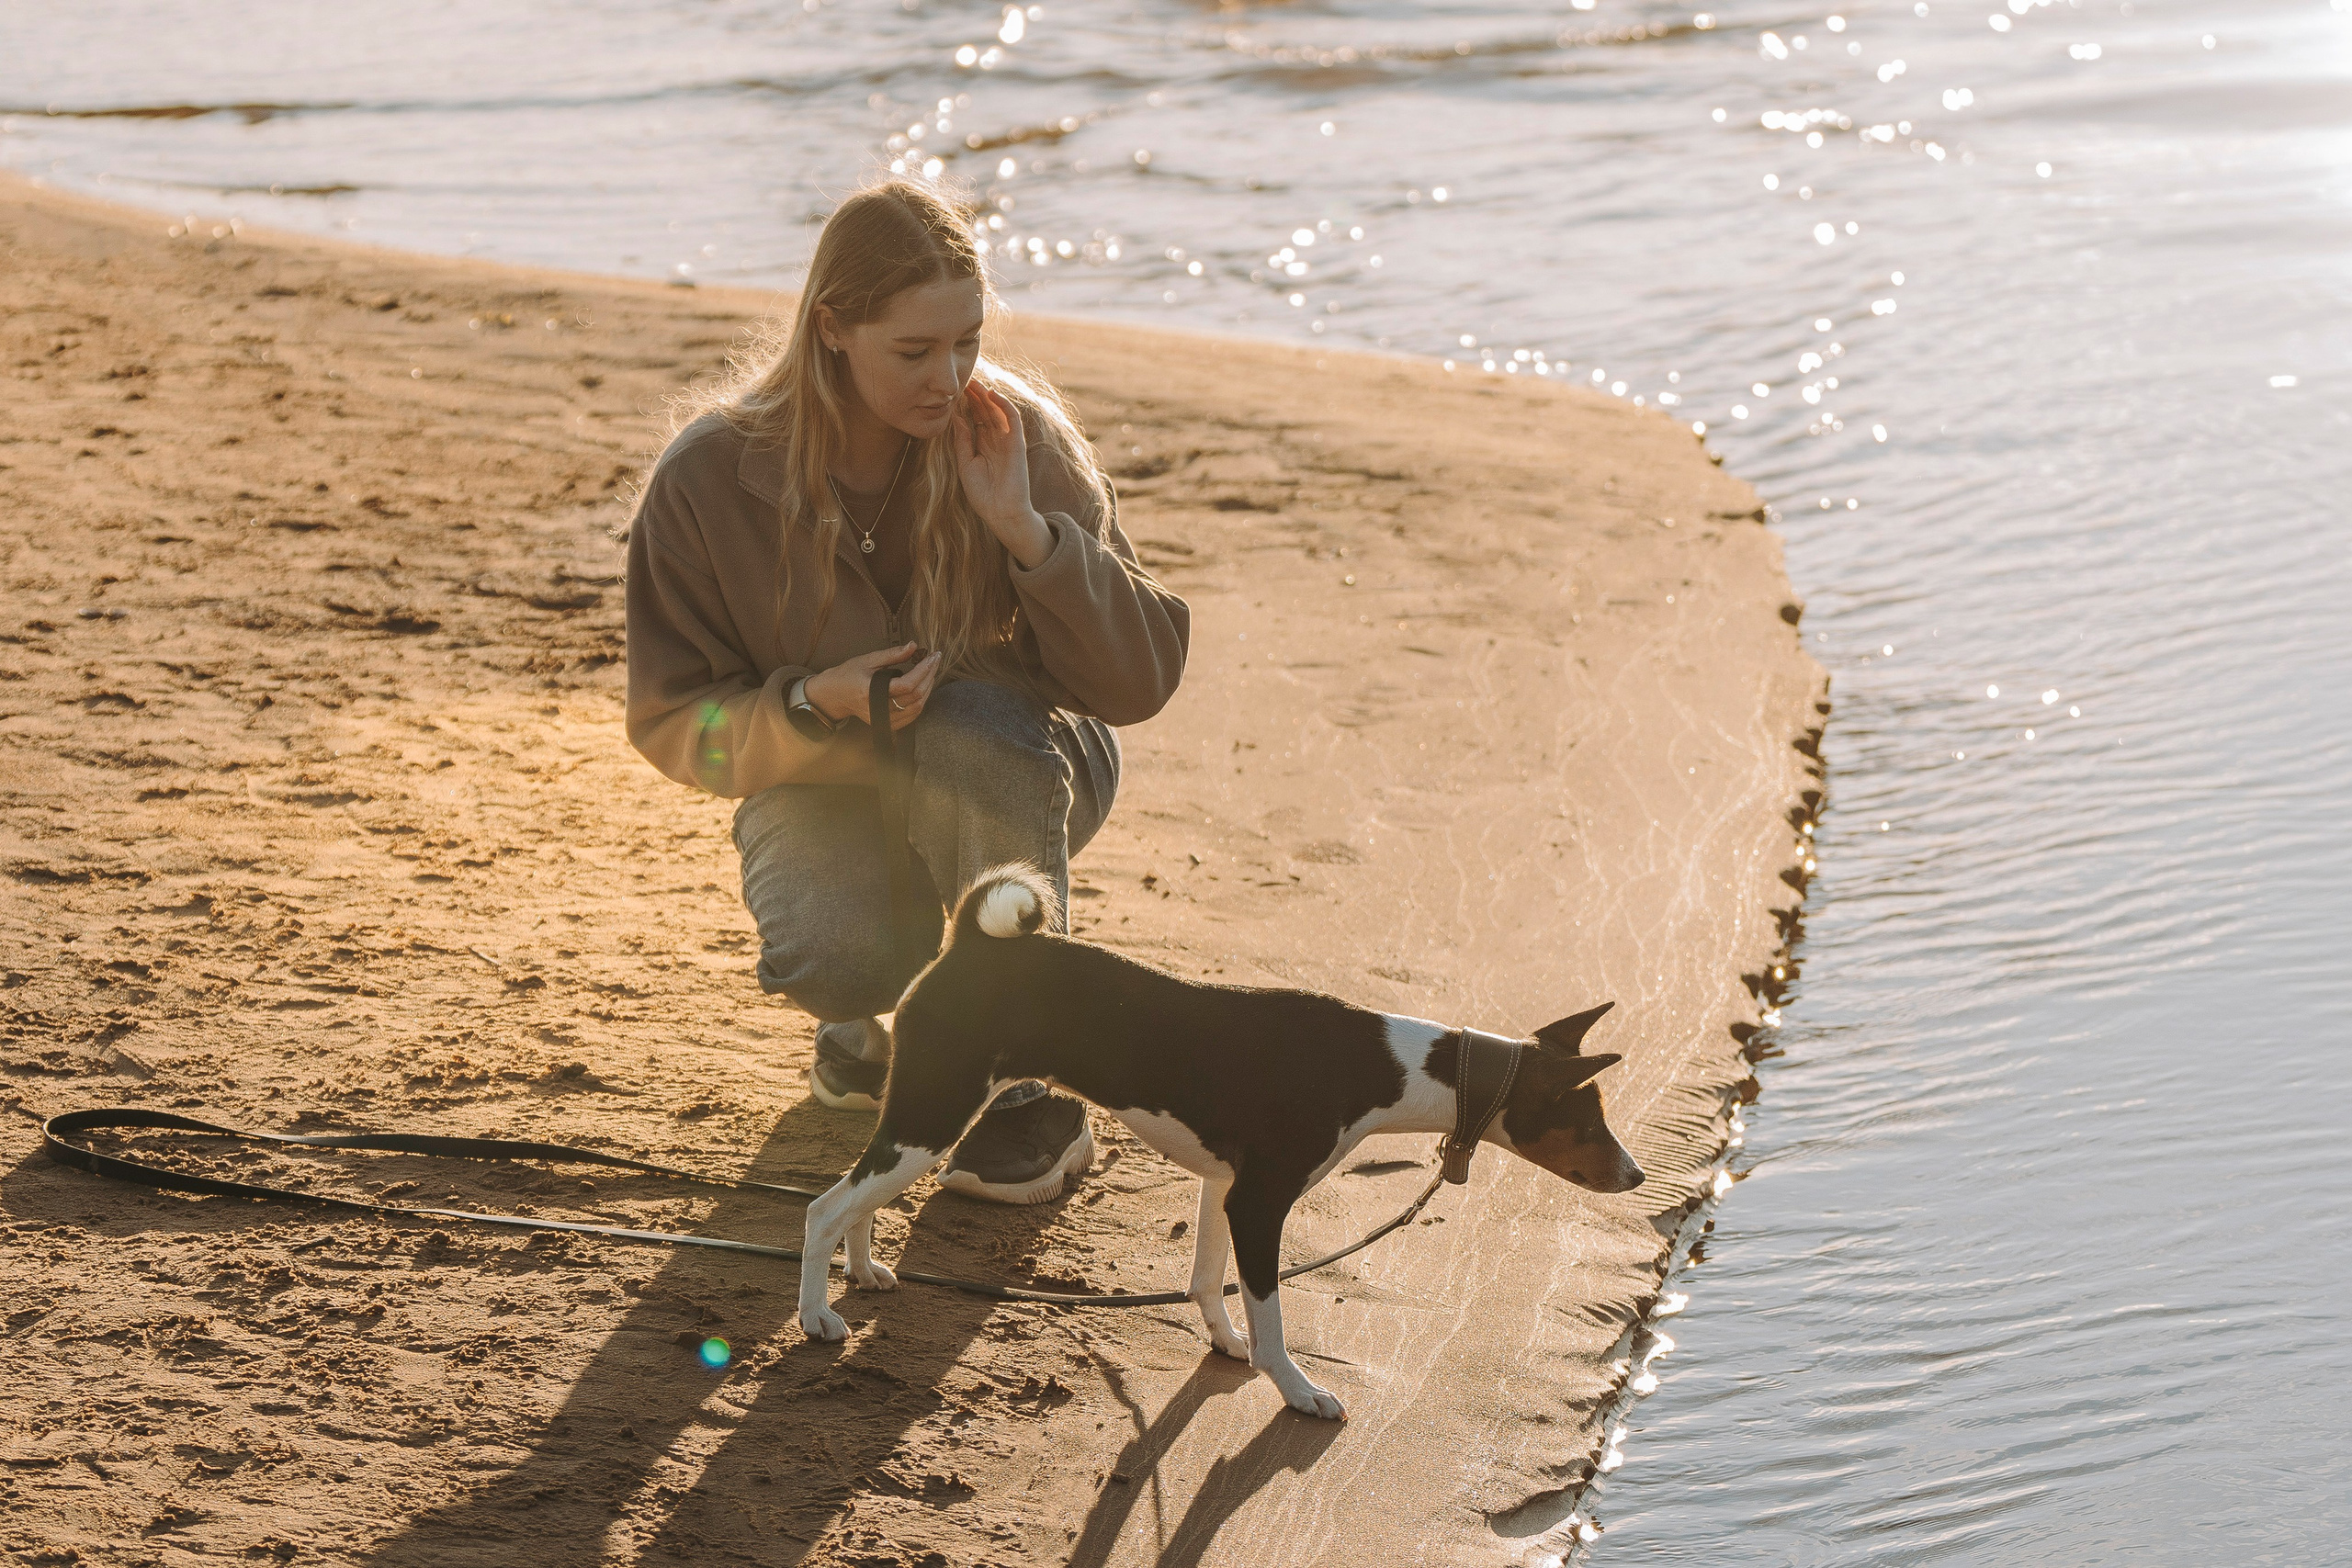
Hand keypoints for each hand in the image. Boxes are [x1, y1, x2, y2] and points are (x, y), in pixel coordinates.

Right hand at [805, 643, 943, 731]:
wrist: (835, 696)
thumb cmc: (849, 675)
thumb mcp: (868, 660)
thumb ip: (892, 655)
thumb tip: (914, 646)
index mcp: (870, 692)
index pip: (906, 685)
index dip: (924, 670)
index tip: (933, 656)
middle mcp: (878, 710)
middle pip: (915, 697)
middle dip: (930, 676)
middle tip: (935, 660)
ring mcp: (883, 720)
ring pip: (917, 708)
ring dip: (929, 688)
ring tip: (931, 671)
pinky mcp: (887, 724)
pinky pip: (912, 716)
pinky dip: (922, 700)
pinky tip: (924, 686)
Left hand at [951, 381, 1052, 568]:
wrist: (1000, 512)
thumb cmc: (983, 493)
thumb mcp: (965, 464)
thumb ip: (962, 441)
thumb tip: (955, 418)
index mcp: (983, 445)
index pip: (975, 419)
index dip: (966, 405)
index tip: (954, 392)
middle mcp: (996, 440)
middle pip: (986, 411)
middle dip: (976, 396)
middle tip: (964, 380)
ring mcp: (1007, 441)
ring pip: (998, 411)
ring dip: (987, 396)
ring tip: (975, 382)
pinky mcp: (1017, 443)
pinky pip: (1013, 419)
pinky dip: (1004, 404)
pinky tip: (992, 394)